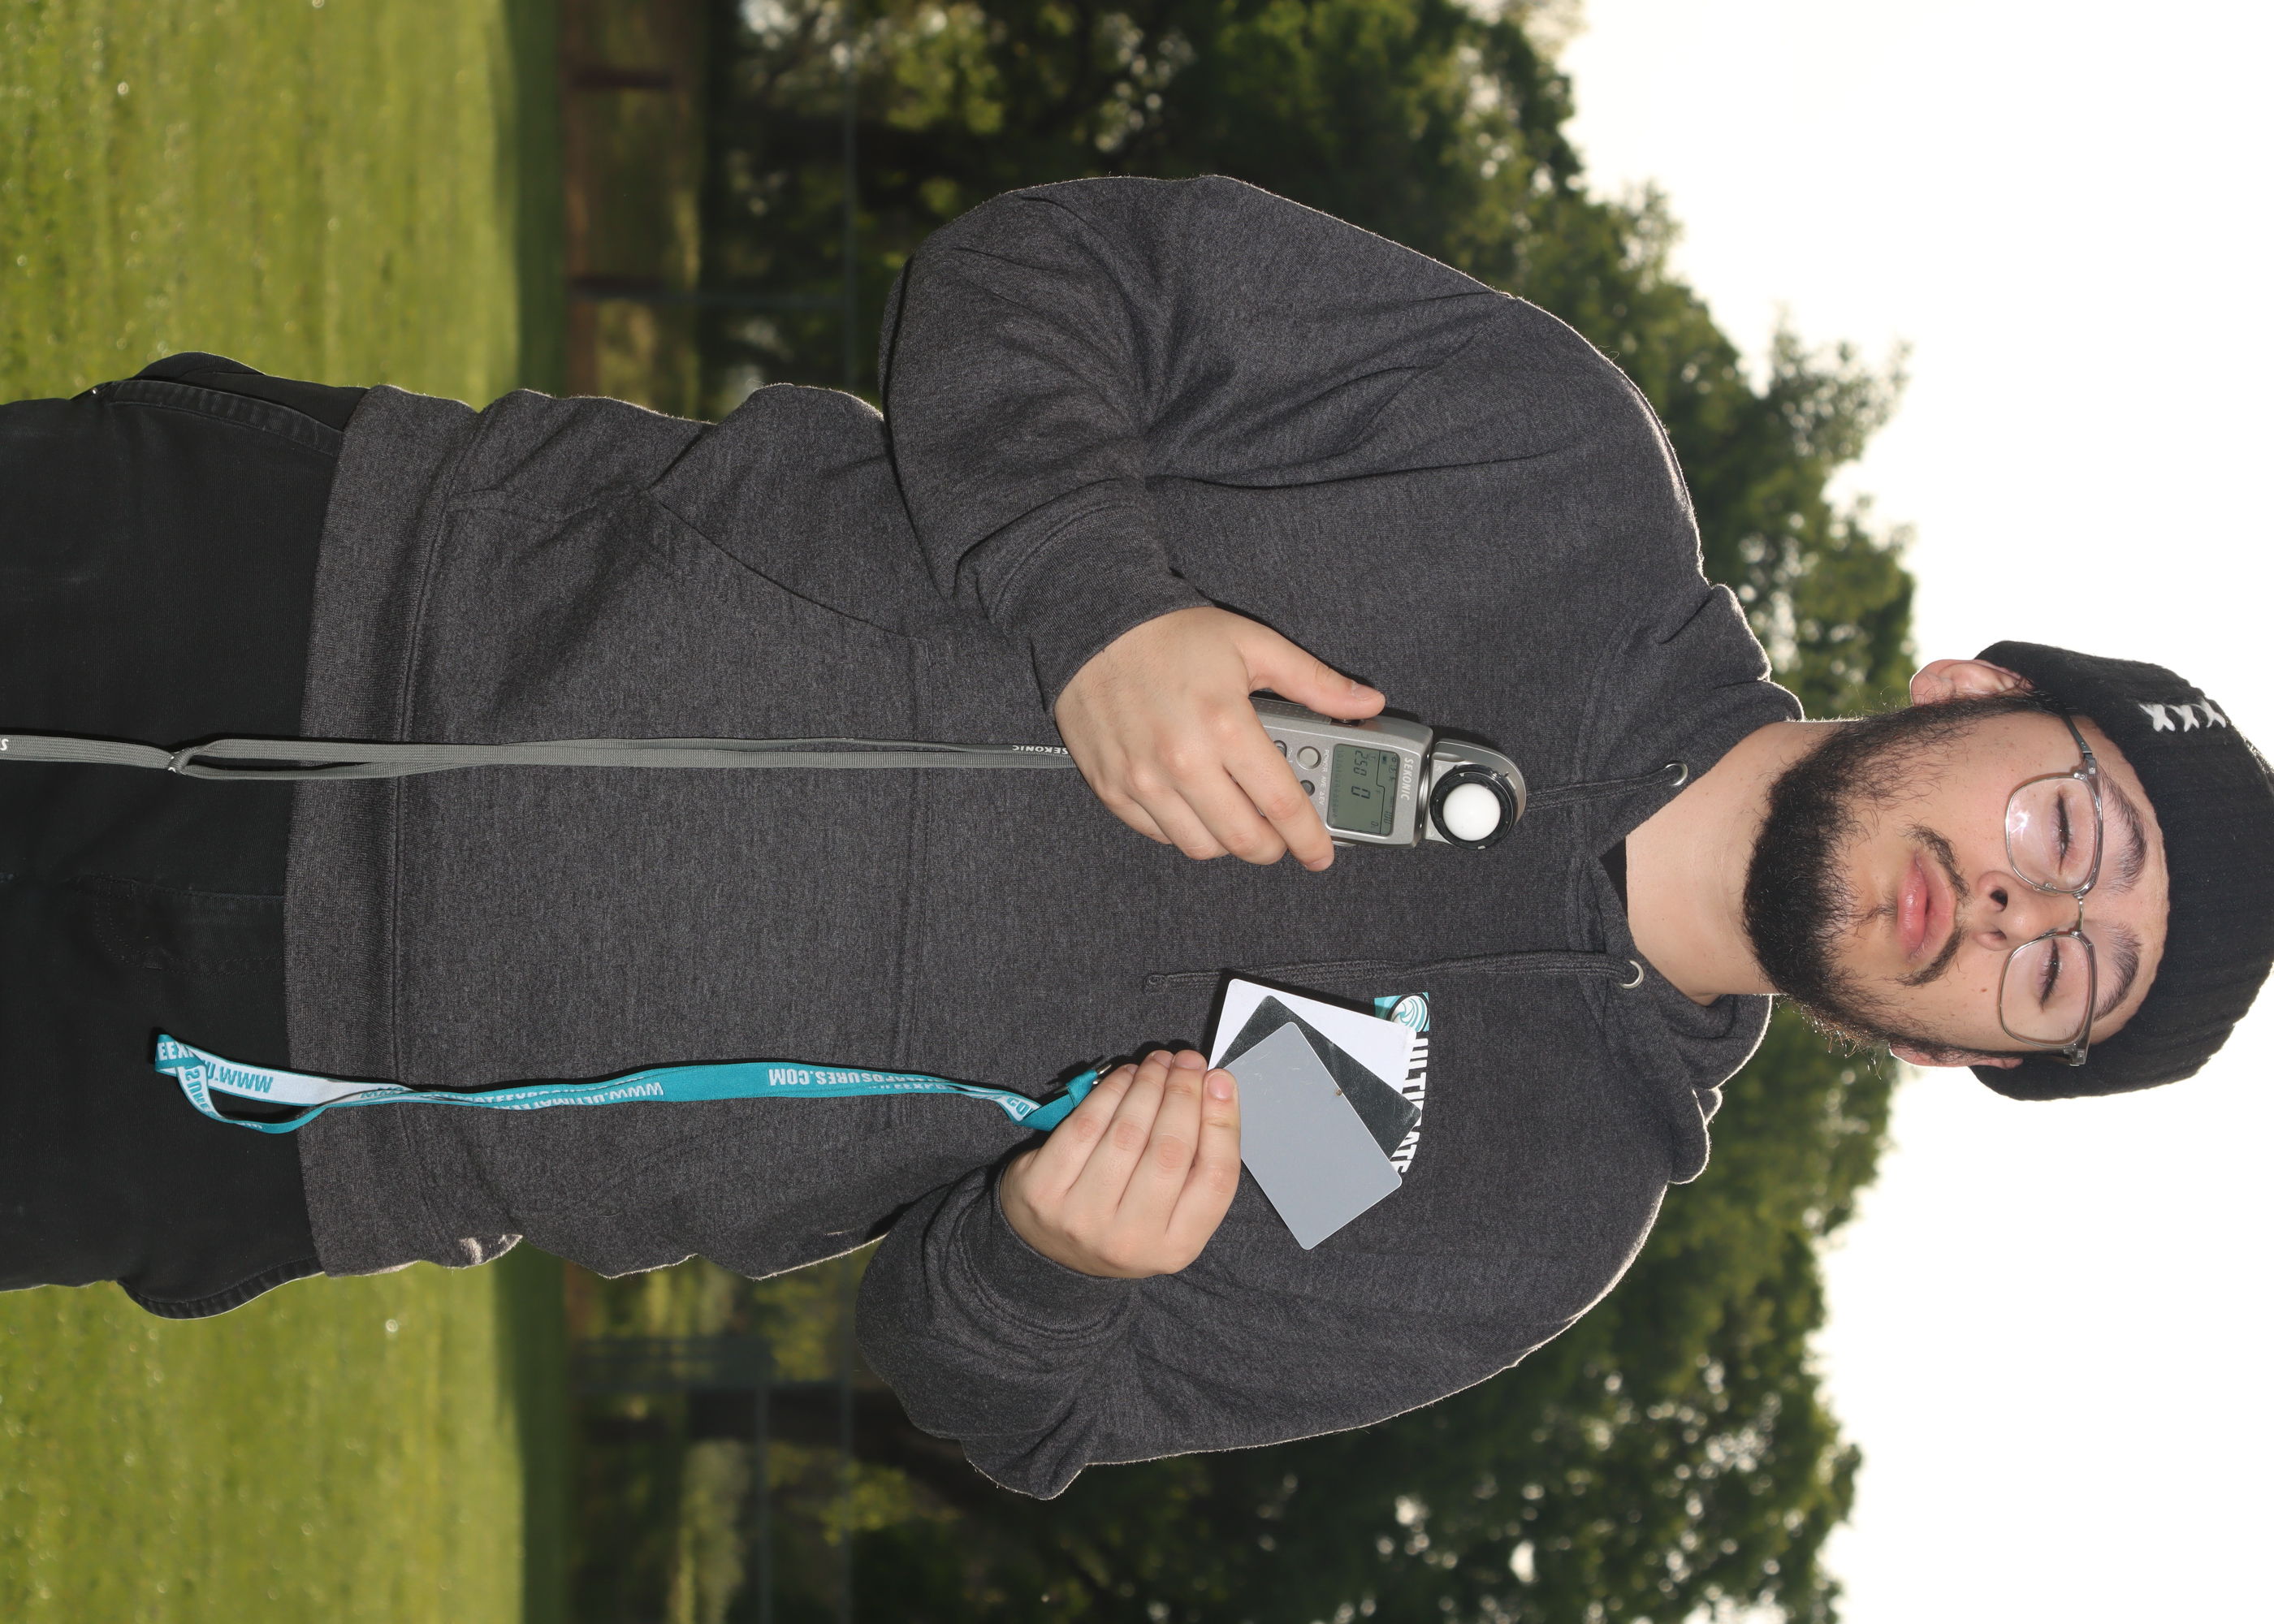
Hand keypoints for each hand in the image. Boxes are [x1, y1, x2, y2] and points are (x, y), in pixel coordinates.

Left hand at [999, 1049, 1240, 1278]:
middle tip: (1189, 1063)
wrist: (1052, 1247)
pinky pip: (1085, 1126)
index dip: (1222, 1122)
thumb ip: (1198, 1157)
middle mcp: (1130, 1240)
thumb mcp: (1170, 1209)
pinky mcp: (1044, 1191)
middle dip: (1183, 1094)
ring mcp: (1083, 1217)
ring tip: (1160, 1064)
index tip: (1220, 1082)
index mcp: (1175, 1247)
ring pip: (1128, 1133)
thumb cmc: (1122, 1219)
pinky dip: (1110, 1091)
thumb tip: (1216, 1087)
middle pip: (1171, 1151)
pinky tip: (1125, 1077)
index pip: (1215, 1178)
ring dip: (1149, 1085)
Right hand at [1053, 606, 1384, 869]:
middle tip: (1282, 838)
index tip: (1322, 852)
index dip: (1311, 838)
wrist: (1091, 623)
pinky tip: (1197, 806)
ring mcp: (1143, 780)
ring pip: (1200, 846)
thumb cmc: (1170, 634)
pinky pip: (1158, 834)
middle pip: (1244, 839)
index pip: (1283, 805)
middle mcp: (1184, 761)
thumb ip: (1314, 682)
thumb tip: (1365, 702)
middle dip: (1273, 848)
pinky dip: (1184, 830)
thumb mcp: (1254, 645)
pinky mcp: (1112, 787)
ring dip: (1229, 842)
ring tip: (1239, 818)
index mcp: (1227, 726)